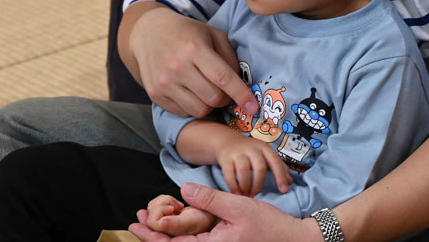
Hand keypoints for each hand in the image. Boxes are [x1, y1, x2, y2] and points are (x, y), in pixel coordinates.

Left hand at [128, 183, 321, 241]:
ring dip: (166, 236)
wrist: (294, 240)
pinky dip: (182, 236)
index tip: (135, 223)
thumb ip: (209, 199)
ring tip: (152, 222)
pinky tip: (179, 225)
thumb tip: (184, 191)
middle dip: (153, 236)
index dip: (151, 233)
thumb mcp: (238, 206)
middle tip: (135, 223)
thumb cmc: (269, 225)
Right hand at [130, 5, 258, 117]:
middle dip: (225, 98)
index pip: (223, 78)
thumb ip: (230, 57)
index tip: (254, 107)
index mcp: (194, 48)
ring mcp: (164, 82)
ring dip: (209, 104)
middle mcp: (177, 67)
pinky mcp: (155, 94)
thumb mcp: (213, 34)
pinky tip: (190, 91)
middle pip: (213, 98)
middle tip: (224, 89)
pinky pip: (184, 113)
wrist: (149, 32)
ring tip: (206, 89)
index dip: (241, 95)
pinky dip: (193, 106)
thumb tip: (242, 84)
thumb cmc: (187, 33)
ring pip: (200, 110)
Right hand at [215, 135, 291, 195]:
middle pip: (259, 168)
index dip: (280, 176)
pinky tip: (236, 193)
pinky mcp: (225, 158)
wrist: (227, 141)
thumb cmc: (250, 152)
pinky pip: (229, 174)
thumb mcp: (265, 155)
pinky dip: (233, 186)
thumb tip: (290, 182)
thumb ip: (278, 167)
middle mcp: (252, 148)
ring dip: (246, 186)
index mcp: (264, 148)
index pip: (275, 161)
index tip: (284, 190)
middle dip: (259, 185)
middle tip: (256, 195)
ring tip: (246, 195)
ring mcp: (238, 152)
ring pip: (244, 171)